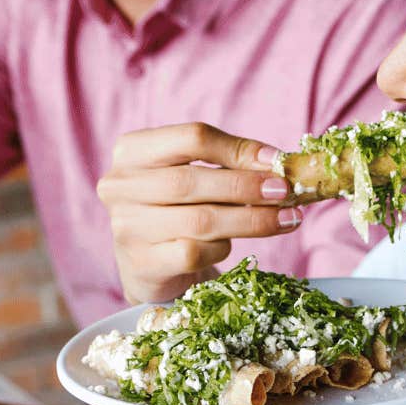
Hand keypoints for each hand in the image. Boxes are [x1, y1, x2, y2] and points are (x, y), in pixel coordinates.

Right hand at [97, 122, 302, 302]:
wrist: (149, 266)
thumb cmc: (178, 210)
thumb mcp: (194, 175)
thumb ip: (227, 163)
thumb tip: (276, 162)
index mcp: (132, 151)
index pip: (191, 138)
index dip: (238, 149)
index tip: (276, 161)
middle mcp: (120, 185)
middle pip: (192, 180)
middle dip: (247, 186)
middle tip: (285, 192)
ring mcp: (127, 227)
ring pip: (199, 219)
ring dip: (251, 220)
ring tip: (285, 219)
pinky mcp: (142, 264)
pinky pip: (194, 252)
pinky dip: (222, 248)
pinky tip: (232, 246)